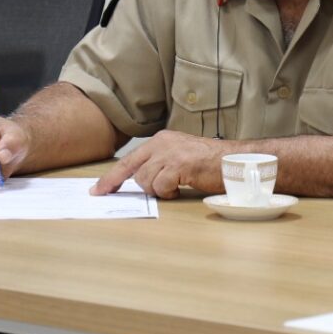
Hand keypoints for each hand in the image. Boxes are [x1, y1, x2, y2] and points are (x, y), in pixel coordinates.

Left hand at [91, 131, 224, 198]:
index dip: (111, 177)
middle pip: (134, 172)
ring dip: (159, 190)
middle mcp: (162, 144)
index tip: (98, 190)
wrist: (234, 160)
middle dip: (142, 187)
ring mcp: (170, 154)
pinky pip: (161, 187)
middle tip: (149, 192)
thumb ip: (160, 163)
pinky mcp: (179, 166)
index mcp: (161, 140)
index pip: (128, 160)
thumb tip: (141, 180)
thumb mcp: (180, 156)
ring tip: (176, 186)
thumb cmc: (210, 162)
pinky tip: (181, 188)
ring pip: (146, 181)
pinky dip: (169, 193)